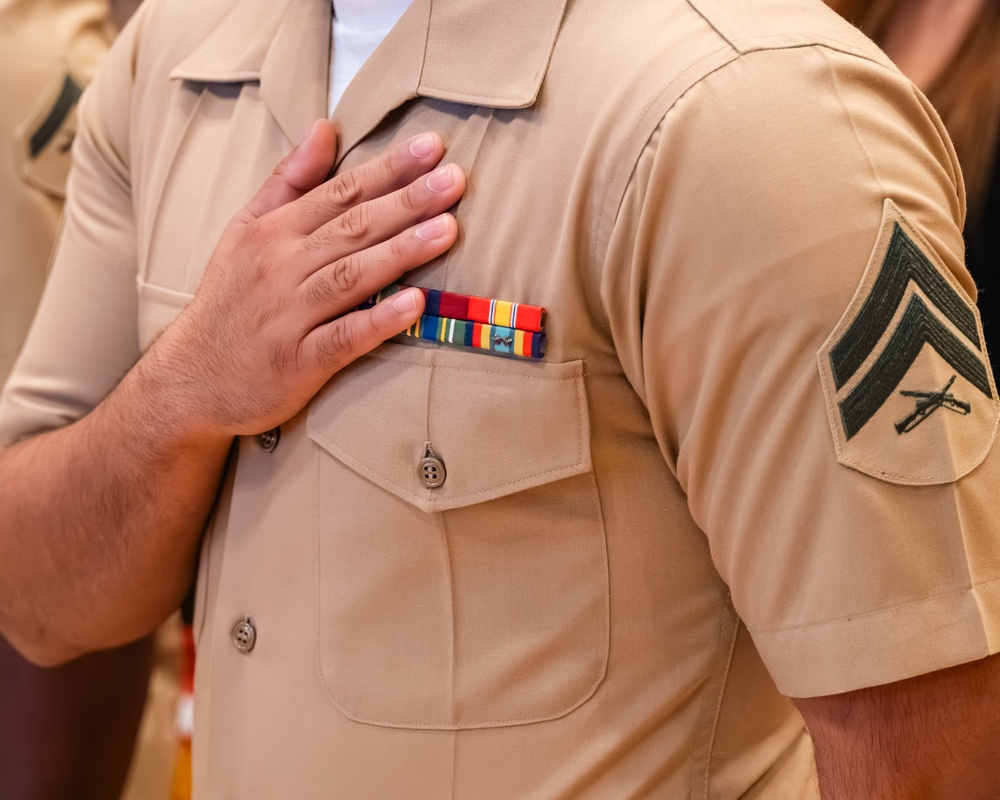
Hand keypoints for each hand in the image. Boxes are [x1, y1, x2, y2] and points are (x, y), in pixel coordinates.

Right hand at [147, 119, 464, 440]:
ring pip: (351, 276)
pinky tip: (415, 304)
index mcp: (271, 232)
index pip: (339, 192)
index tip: (431, 148)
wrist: (191, 378)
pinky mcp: (298, 362)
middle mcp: (280, 268)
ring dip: (400, 252)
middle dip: (406, 202)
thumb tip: (324, 127)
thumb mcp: (244, 230)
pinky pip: (344, 338)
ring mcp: (289, 316)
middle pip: (352, 228)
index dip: (388, 169)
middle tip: (455, 180)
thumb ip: (288, 180)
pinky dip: (378, 321)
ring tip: (447, 229)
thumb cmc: (230, 300)